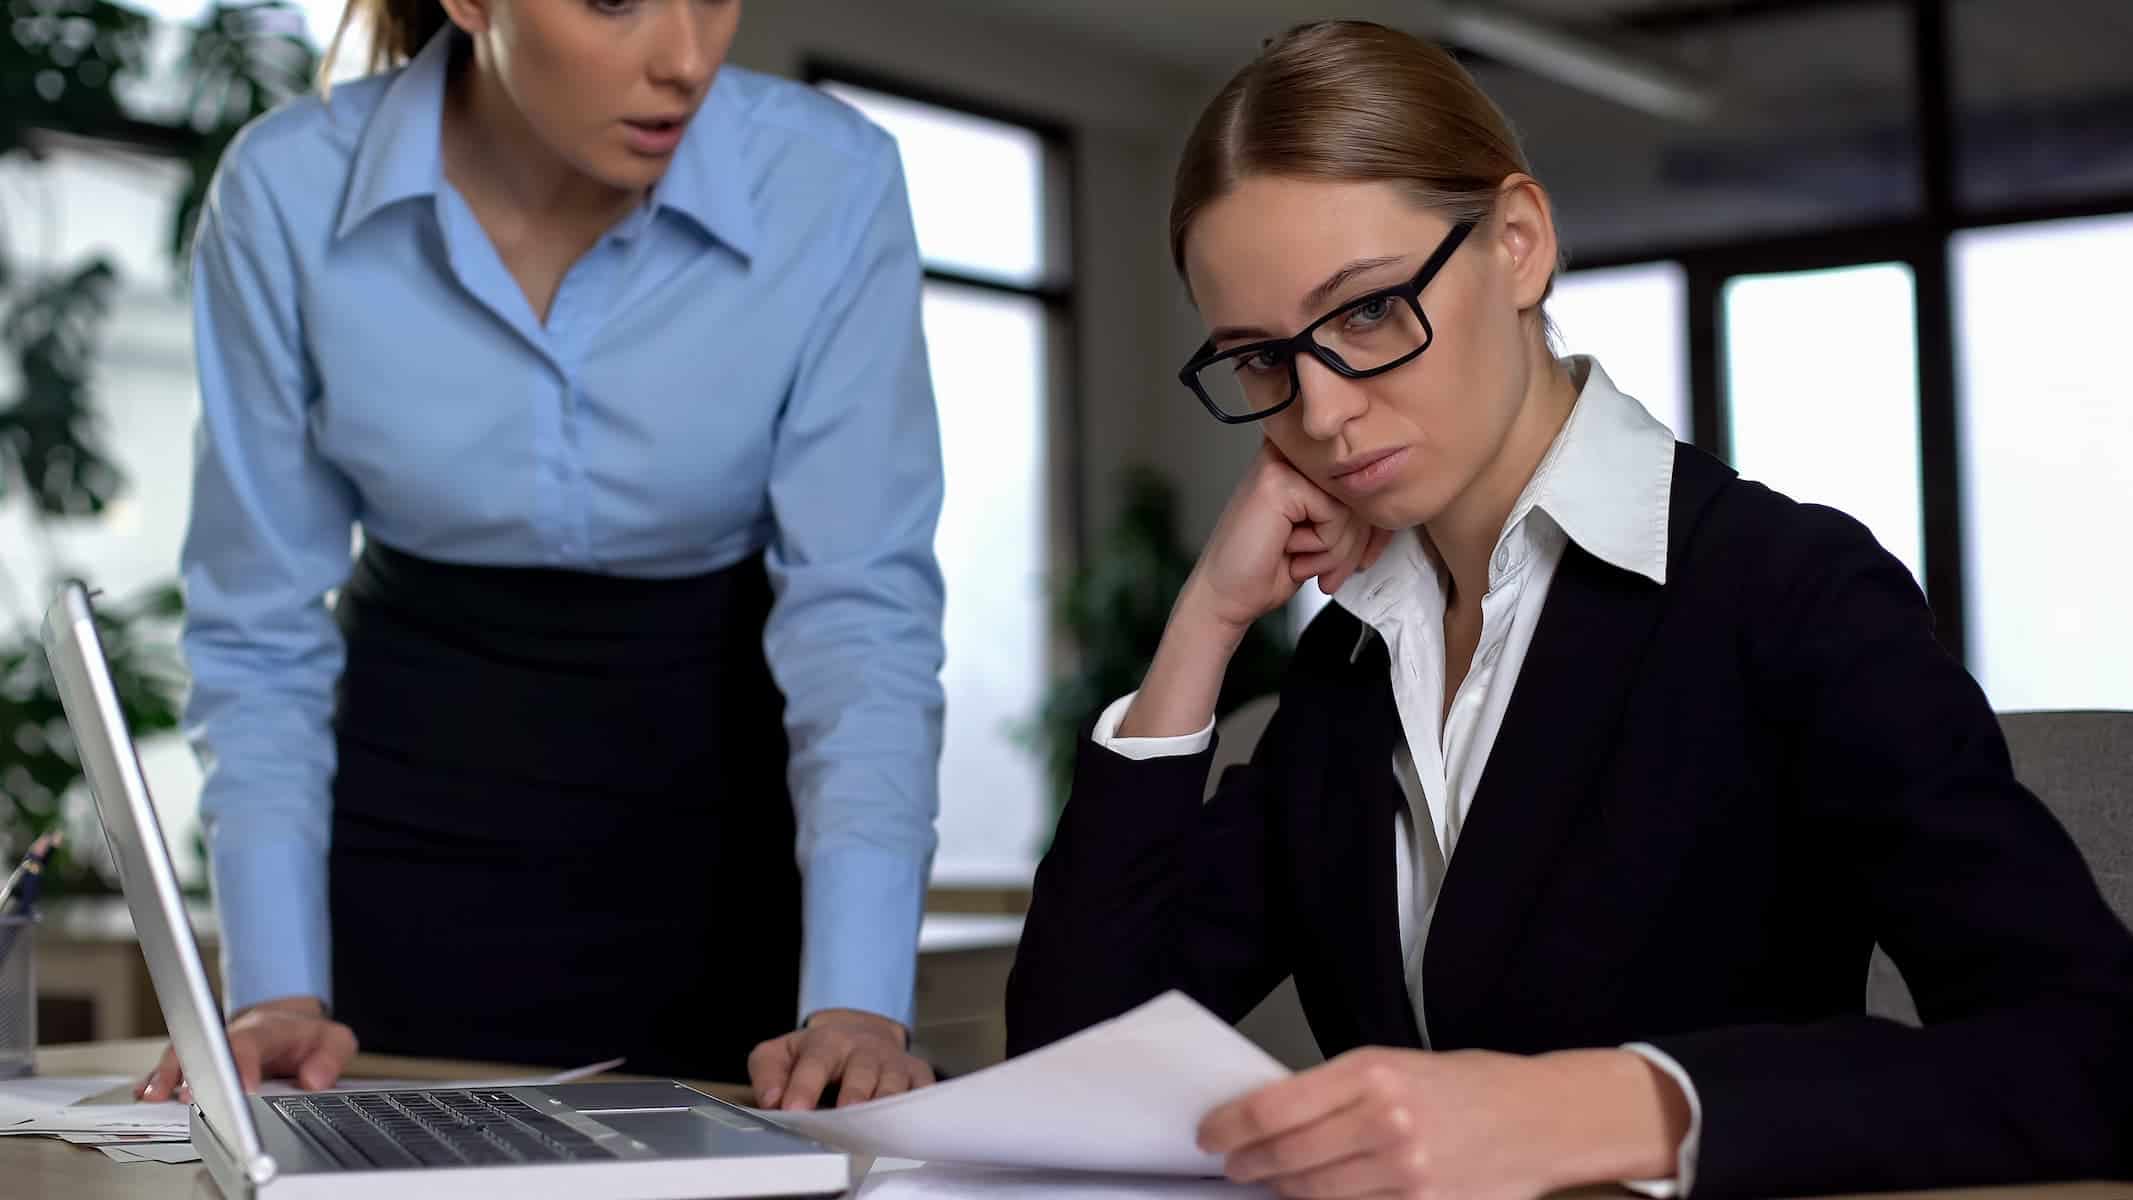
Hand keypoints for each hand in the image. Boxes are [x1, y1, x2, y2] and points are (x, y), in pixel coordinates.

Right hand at [139, 996, 356, 1101]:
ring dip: (168, 1074)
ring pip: (183, 1052)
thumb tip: (314, 1079)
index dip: (243, 1063)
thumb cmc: (304, 1036)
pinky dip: (155, 1078)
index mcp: (267, 1028)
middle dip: (197, 1069)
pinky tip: (144, 1092)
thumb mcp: (334, 1040)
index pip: (252, 1041)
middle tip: (188, 1096)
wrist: (285, 1022)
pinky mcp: (196, 1057)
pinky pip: (172, 1064)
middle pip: (208, 1044)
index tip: (242, 1089)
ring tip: (156, 1095)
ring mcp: (211, 1043)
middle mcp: (233, 1032)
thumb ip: (331, 1057)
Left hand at [748, 1008, 935, 1110]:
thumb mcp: (781, 1054)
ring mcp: (893, 1062)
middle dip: (854, 1093)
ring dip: (887, 1103)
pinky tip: (912, 1121)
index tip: (793, 1111)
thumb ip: (767, 1074)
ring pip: (895, 1082)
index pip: (815, 1063)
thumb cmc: (817, 1054)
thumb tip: (771, 1101)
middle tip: (844, 1114)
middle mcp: (864, 1049)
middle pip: (862, 1070)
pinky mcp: (917, 1075)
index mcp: (827, 1042)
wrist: (861, 1034)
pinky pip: (924, 1090)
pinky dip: (920, 1105)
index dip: (804, 1087)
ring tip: (877, 1126)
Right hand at [1118, 443, 1391, 737]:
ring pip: (1349, 504)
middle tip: (1329, 575)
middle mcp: (1288, 455)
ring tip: (1304, 563)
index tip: (1364, 558)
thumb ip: (1347, 513)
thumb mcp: (1320, 535)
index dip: (1371, 524)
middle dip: (1353, 543)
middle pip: (1358, 491)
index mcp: (1297, 463)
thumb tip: (1390, 505)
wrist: (1226, 598)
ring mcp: (1280, 465)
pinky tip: (1292, 554)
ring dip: (1336, 549)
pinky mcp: (1278, 483)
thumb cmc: (1266, 569)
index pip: (1357, 480)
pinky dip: (1322, 546)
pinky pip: (1334, 514)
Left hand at [1197, 1046, 1689, 1198]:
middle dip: (1249, 1165)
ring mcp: (1406, 1173)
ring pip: (1314, 1194)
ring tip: (1274, 1181)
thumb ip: (1332, 1091)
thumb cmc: (1466, 1086)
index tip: (1211, 1133)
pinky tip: (1322, 1196)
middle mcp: (1385, 1122)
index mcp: (1371, 1073)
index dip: (1229, 1126)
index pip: (1273, 1109)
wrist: (1539, 1119)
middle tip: (1235, 1164)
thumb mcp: (1392, 1064)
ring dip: (1284, 1190)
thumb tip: (1269, 1116)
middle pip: (1285, 1158)